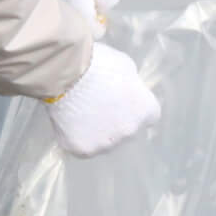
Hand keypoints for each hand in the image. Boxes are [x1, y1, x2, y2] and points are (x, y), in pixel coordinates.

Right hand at [45, 43, 159, 155]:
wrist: (67, 74)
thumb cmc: (98, 64)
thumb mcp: (126, 67)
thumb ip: (131, 86)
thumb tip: (126, 91)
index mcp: (145, 111)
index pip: (148, 117)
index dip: (134, 109)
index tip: (122, 102)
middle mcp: (130, 132)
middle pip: (126, 130)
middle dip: (116, 121)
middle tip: (97, 105)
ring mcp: (106, 144)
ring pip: (104, 141)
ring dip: (96, 132)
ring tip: (80, 112)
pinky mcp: (83, 150)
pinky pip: (82, 147)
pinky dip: (76, 137)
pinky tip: (69, 122)